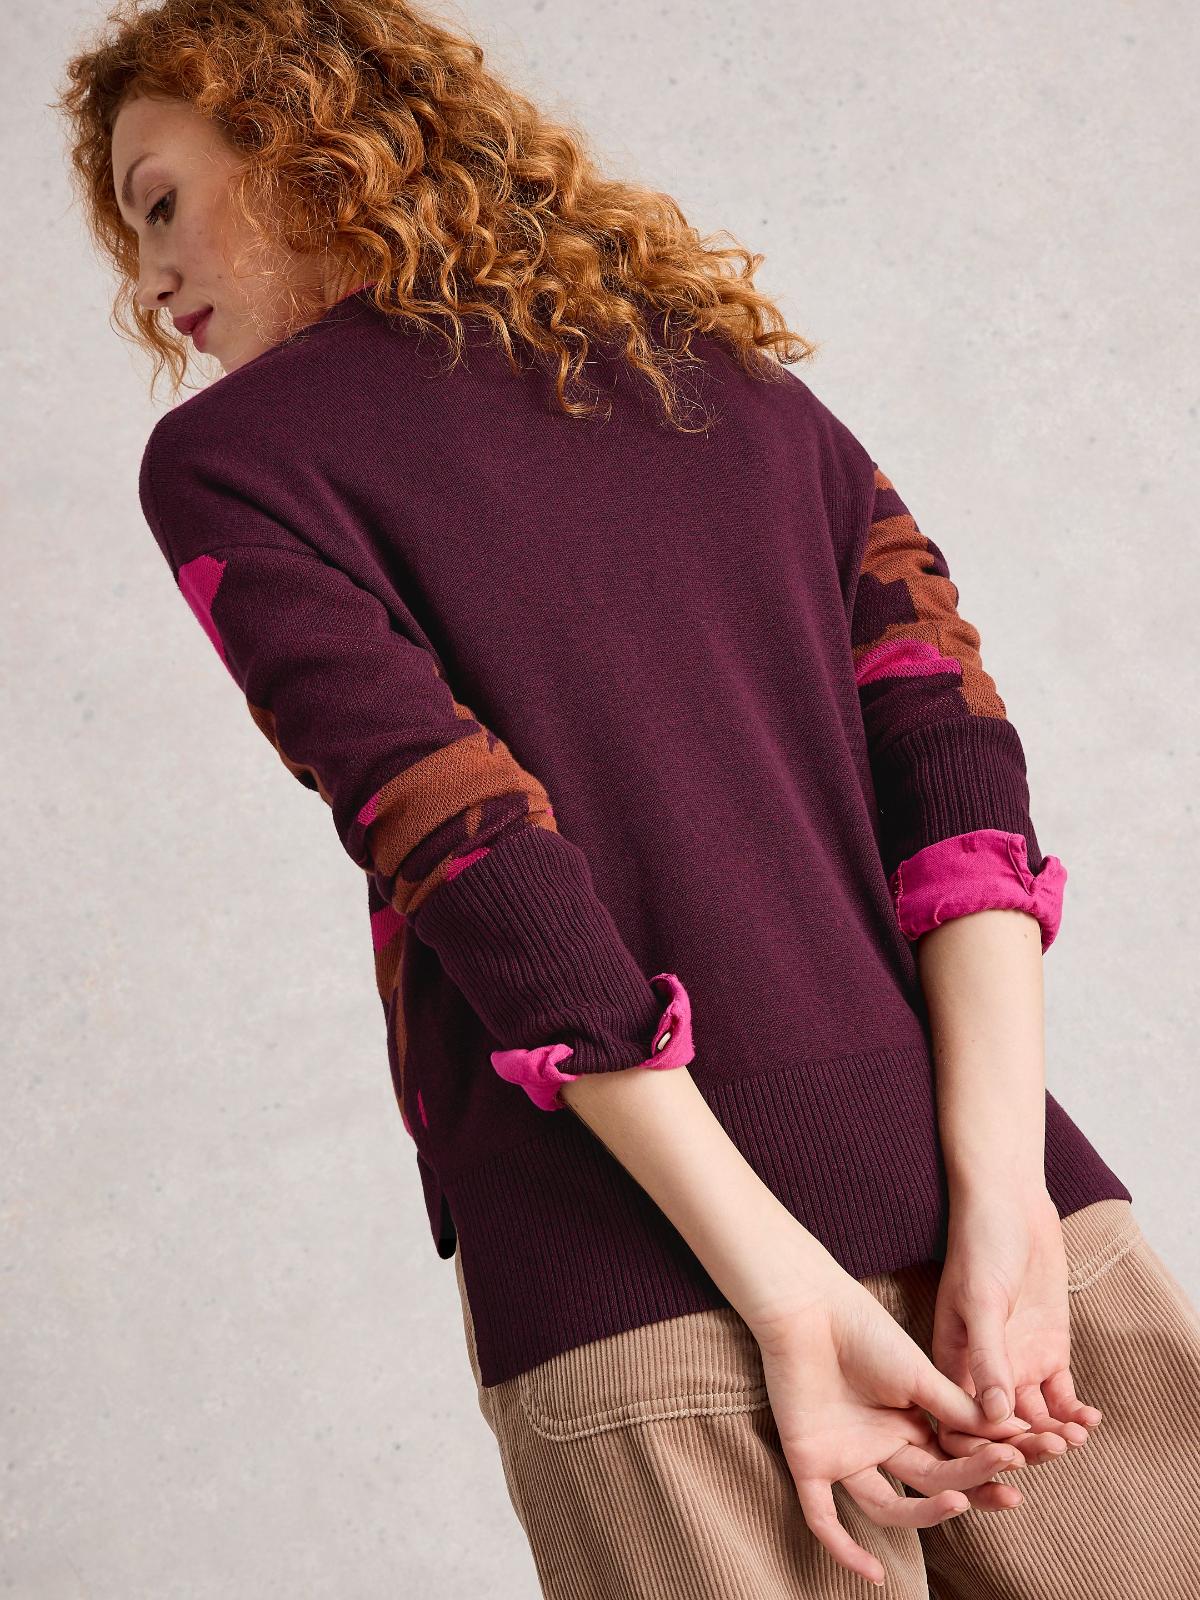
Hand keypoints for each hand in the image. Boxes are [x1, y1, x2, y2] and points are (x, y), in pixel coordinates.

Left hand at [748, 1269, 1032, 1587]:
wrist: (808, 1310)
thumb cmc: (862, 1330)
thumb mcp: (918, 1373)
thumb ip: (956, 1409)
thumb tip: (1012, 1434)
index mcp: (906, 1422)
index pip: (952, 1459)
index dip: (986, 1466)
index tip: (1024, 1462)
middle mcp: (879, 1445)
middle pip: (928, 1483)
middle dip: (971, 1488)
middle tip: (1009, 1492)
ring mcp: (844, 1457)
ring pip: (886, 1505)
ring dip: (925, 1513)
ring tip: (960, 1503)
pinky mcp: (808, 1462)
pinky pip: (823, 1518)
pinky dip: (844, 1548)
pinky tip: (873, 1575)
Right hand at [929, 1184, 1103, 1469]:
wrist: (1012, 1204)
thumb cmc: (981, 1244)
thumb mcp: (980, 1300)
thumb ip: (986, 1357)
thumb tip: (995, 1417)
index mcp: (951, 1361)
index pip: (960, 1422)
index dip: (983, 1445)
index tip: (1010, 1452)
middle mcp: (982, 1370)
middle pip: (1001, 1429)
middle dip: (1026, 1444)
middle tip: (1055, 1447)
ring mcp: (1017, 1362)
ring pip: (1034, 1419)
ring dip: (1054, 1434)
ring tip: (1076, 1435)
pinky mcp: (1047, 1352)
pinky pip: (1061, 1398)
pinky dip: (1074, 1413)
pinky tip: (1089, 1418)